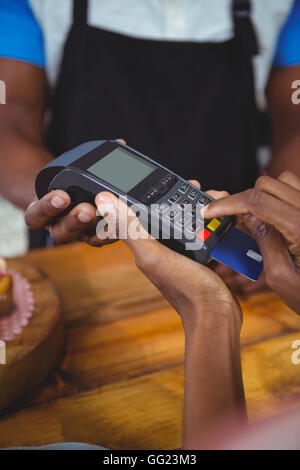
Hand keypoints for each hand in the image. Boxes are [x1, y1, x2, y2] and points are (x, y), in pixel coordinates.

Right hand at [24, 139, 124, 246]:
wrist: (73, 194)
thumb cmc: (70, 180)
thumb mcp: (71, 167)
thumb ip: (90, 158)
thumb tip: (120, 144)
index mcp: (43, 212)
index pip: (36, 216)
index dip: (47, 208)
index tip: (62, 196)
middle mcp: (59, 226)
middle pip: (61, 233)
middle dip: (75, 221)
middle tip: (88, 209)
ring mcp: (79, 234)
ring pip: (84, 239)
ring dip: (97, 230)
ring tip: (110, 218)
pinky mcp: (96, 237)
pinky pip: (104, 239)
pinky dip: (115, 231)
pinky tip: (124, 224)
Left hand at [95, 181, 241, 330]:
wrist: (217, 315)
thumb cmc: (186, 289)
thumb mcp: (154, 254)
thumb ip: (129, 228)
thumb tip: (103, 199)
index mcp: (144, 246)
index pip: (140, 210)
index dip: (149, 192)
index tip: (166, 179)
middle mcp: (159, 248)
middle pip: (165, 212)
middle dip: (179, 195)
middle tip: (196, 186)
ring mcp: (178, 252)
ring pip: (184, 219)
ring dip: (196, 206)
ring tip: (211, 196)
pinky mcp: (196, 256)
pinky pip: (200, 231)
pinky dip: (209, 220)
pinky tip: (218, 215)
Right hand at [205, 172, 299, 314]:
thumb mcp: (280, 277)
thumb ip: (263, 240)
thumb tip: (248, 216)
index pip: (257, 201)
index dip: (229, 203)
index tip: (212, 210)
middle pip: (268, 185)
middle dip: (246, 200)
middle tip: (236, 221)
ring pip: (284, 182)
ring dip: (265, 197)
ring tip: (258, 220)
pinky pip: (296, 192)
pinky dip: (280, 199)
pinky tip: (276, 220)